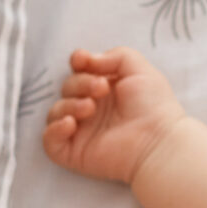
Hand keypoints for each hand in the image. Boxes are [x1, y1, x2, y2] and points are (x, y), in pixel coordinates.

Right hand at [42, 47, 185, 184]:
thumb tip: (86, 60)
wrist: (157, 140)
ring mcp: (81, 131)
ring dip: (69, 105)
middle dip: (80, 84)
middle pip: (67, 88)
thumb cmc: (153, 104)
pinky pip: (49, 140)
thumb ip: (113, 55)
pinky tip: (71, 124)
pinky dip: (54, 129)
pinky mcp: (74, 152)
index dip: (77, 63)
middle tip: (101, 89)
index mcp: (105, 89)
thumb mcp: (137, 68)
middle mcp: (91, 108)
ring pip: (56, 112)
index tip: (82, 61)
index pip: (78, 71)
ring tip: (90, 108)